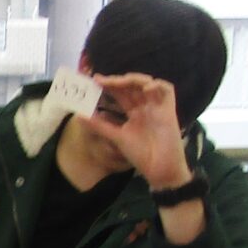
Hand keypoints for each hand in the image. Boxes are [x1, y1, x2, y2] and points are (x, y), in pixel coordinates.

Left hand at [78, 73, 191, 189]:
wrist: (159, 168)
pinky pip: (167, 90)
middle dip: (117, 81)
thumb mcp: (116, 137)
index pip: (120, 93)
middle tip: (101, 80)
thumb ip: (100, 126)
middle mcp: (145, 106)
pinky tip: (145, 89)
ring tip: (119, 82)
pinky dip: (157, 85)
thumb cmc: (140, 155)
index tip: (94, 80)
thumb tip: (79, 116)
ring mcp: (157, 106)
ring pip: (147, 83)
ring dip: (134, 79)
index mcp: (134, 111)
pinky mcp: (169, 109)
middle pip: (131, 86)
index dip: (109, 85)